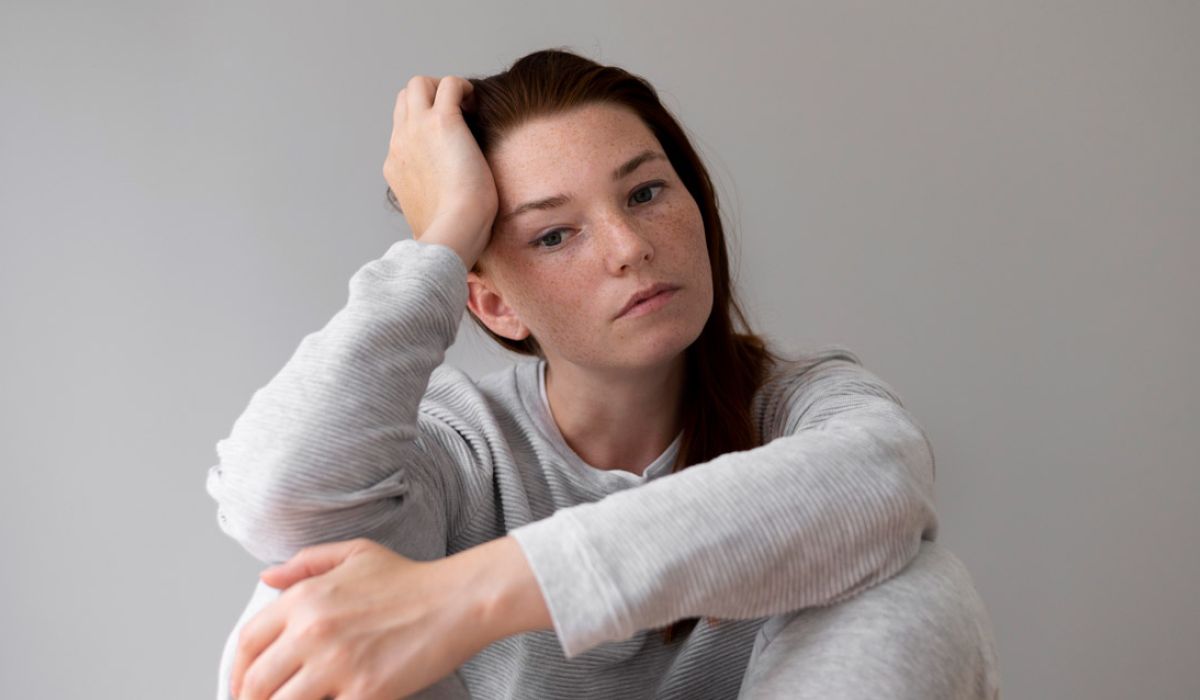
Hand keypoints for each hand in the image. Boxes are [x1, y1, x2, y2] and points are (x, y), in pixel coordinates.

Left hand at [229, 538, 491, 699]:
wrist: (457, 601)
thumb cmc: (412, 580)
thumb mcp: (356, 553)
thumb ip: (306, 564)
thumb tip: (267, 578)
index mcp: (305, 599)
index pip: (246, 644)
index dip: (236, 672)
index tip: (242, 686)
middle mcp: (313, 631)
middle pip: (256, 682)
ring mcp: (337, 664)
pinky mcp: (364, 693)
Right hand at [383, 75, 498, 268]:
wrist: (453, 233)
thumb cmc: (451, 234)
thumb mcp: (430, 218)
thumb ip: (432, 205)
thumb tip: (448, 210)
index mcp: (396, 165)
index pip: (401, 129)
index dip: (424, 124)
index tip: (451, 137)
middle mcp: (400, 143)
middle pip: (404, 99)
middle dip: (429, 98)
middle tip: (459, 114)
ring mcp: (417, 129)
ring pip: (419, 84)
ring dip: (442, 87)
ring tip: (468, 106)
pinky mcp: (442, 122)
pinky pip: (449, 83)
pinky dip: (463, 87)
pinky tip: (477, 103)